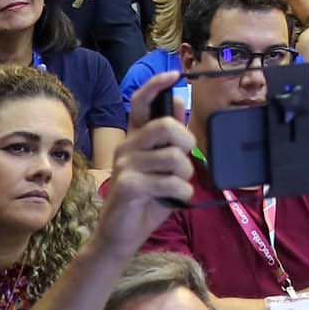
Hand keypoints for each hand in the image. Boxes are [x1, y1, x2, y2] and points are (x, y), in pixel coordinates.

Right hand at [99, 72, 195, 251]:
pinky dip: (181, 193)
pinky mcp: (128, 185)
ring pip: (173, 158)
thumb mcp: (164, 166)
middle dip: (185, 142)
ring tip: (176, 186)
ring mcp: (125, 165)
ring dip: (185, 176)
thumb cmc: (147, 199)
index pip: (140, 103)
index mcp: (135, 138)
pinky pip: (170, 182)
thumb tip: (179, 102)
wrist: (122, 235)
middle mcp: (126, 146)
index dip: (156, 85)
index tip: (174, 74)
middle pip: (165, 126)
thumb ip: (170, 139)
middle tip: (186, 159)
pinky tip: (172, 200)